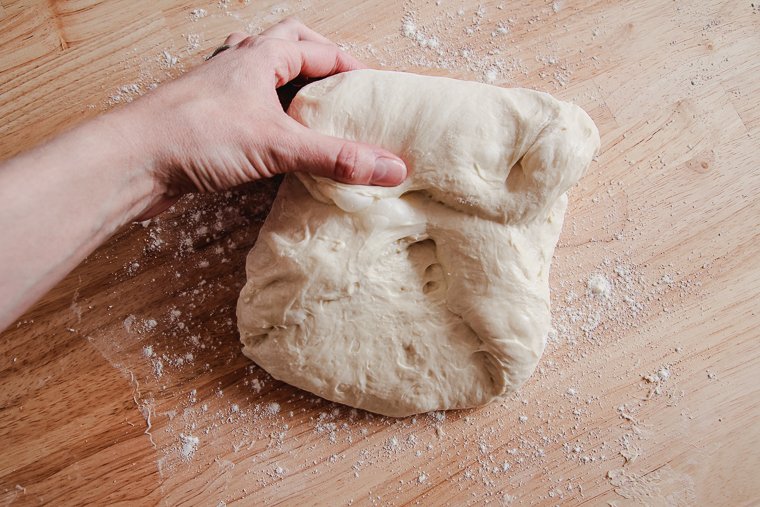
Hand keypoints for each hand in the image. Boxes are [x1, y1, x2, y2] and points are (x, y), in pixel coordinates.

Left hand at [124, 18, 406, 218]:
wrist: (133, 160)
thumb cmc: (196, 135)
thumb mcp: (278, 145)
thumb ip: (336, 157)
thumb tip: (390, 167)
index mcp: (259, 57)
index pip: (316, 49)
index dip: (347, 66)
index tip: (370, 90)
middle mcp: (237, 66)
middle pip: (286, 45)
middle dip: (317, 59)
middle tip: (340, 84)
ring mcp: (218, 91)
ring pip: (260, 73)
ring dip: (287, 83)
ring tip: (310, 107)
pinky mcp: (205, 119)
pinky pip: (244, 104)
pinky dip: (265, 113)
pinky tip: (272, 137)